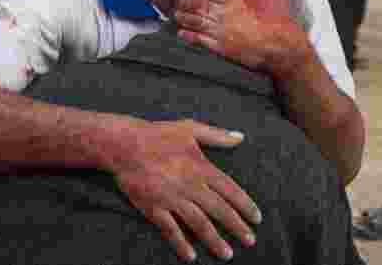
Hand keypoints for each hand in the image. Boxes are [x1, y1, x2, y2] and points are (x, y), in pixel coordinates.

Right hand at [111, 118, 260, 261]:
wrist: (125, 144)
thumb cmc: (159, 134)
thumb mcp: (191, 128)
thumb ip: (218, 136)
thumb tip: (241, 137)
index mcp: (202, 167)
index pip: (230, 190)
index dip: (245, 206)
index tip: (257, 218)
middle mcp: (190, 185)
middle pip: (219, 210)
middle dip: (236, 227)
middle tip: (250, 241)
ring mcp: (172, 198)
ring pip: (199, 223)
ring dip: (214, 240)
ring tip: (227, 254)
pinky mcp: (153, 207)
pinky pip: (170, 229)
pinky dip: (181, 243)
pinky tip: (191, 256)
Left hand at [175, 0, 311, 78]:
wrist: (283, 46)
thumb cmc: (280, 17)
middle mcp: (223, 13)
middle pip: (196, 5)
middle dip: (185, 3)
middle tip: (179, 4)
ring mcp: (221, 31)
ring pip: (194, 21)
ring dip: (183, 18)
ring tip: (177, 16)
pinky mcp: (221, 48)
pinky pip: (199, 40)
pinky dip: (188, 35)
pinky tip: (182, 33)